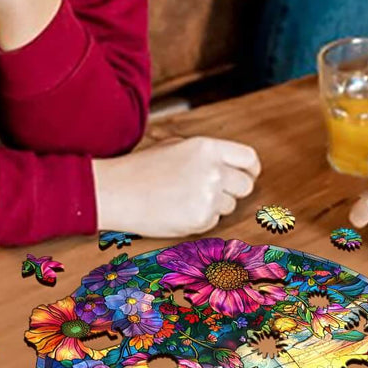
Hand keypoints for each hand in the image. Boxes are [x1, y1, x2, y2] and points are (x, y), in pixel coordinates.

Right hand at [93, 137, 261, 236]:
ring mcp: (209, 196)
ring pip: (229, 205)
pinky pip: (214, 221)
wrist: (117, 191)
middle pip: (245, 185)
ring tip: (184, 199)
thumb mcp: (177, 146)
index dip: (250, 170)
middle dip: (233, 190)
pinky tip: (178, 210)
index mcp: (208, 148)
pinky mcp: (201, 219)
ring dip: (214, 205)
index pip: (248, 159)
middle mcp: (213, 171)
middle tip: (212, 192)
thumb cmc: (142, 168)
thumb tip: (233, 166)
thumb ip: (208, 154)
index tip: (247, 176)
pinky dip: (200, 219)